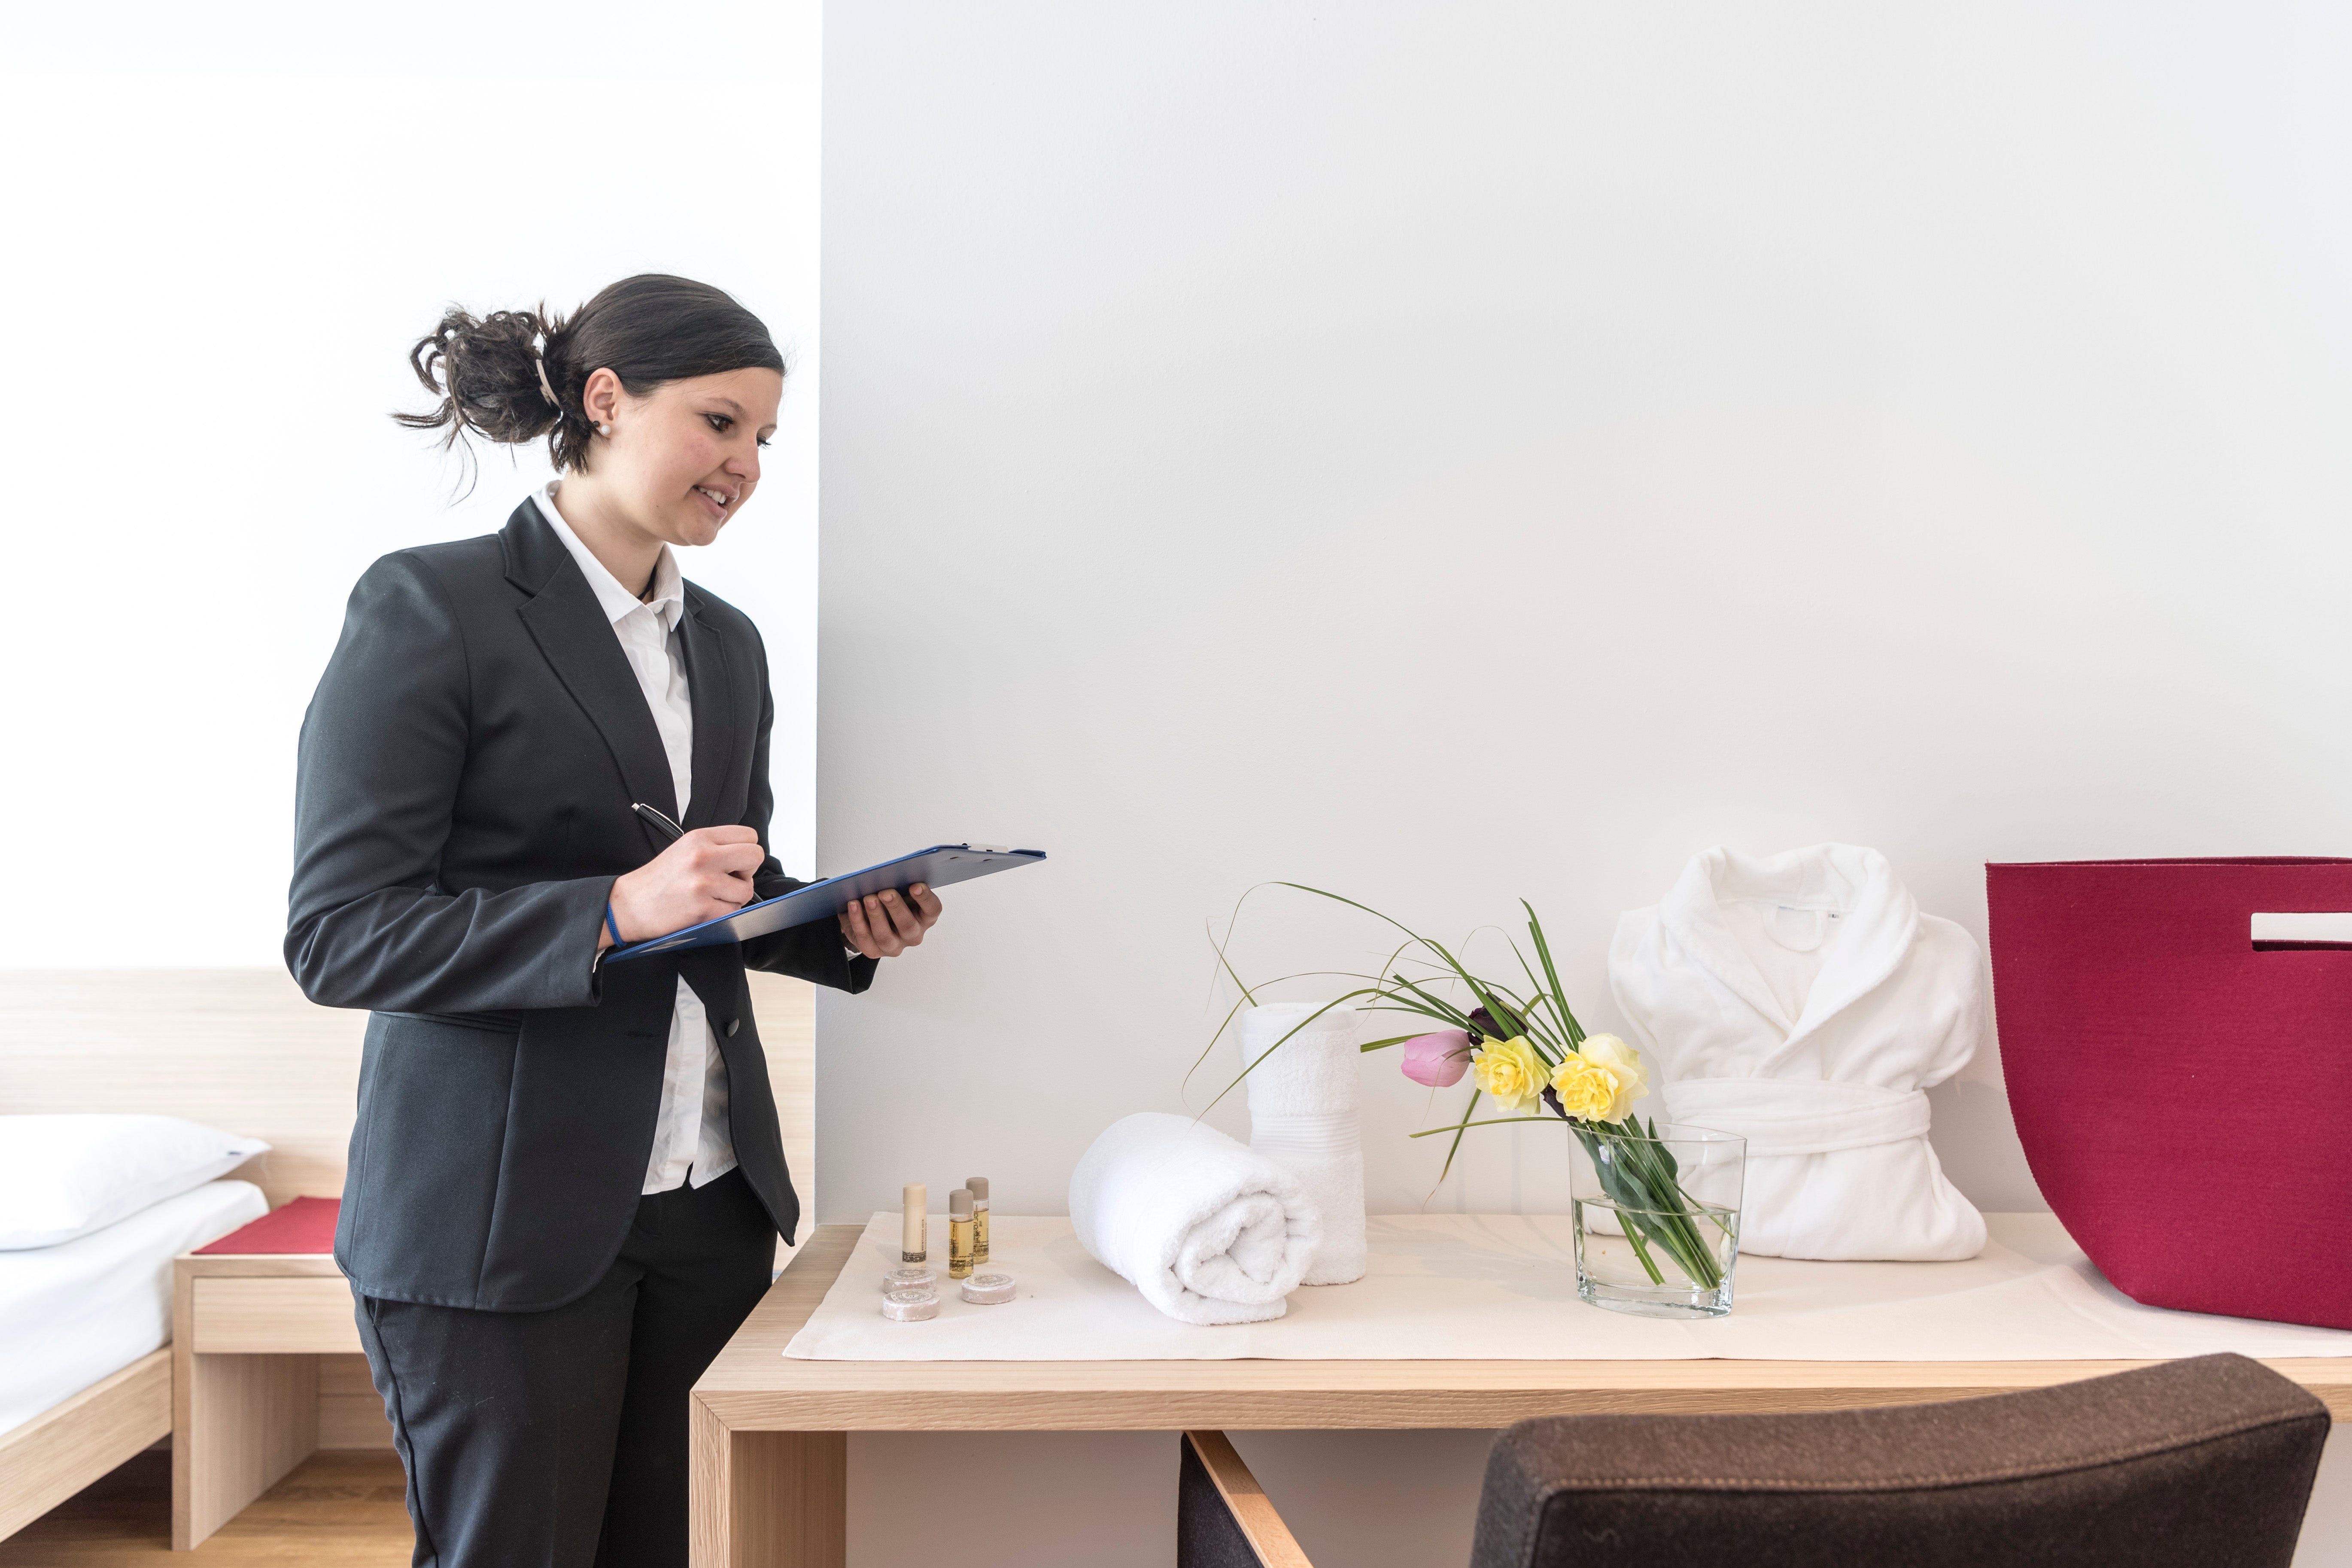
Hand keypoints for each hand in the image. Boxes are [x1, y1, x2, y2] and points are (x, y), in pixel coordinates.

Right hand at [605, 826, 764, 945]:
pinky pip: (733, 911)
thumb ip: (715, 846)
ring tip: (711, 896)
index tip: (733, 862)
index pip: (749, 835)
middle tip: (729, 879)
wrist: (629, 905)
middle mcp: (703, 856)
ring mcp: (703, 883)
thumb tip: (747, 855)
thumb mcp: (684, 848)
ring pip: (747, 889)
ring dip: (734, 897)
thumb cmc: (659, 880)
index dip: (745, 851)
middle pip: (755, 856)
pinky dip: (724, 914)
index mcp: (700, 838)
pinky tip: (705, 909)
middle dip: (747, 871)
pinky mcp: (703, 909)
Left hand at [840, 884, 942, 959]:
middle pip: (908, 926)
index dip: (925, 898)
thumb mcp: (899, 891)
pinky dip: (858, 921)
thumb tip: (891, 874)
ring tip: (869, 899)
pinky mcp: (874, 951)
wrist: (869, 917)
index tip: (915, 886)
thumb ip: (901, 884)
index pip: (932, 909)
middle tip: (886, 893)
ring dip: (876, 916)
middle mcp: (912, 934)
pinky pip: (865, 939)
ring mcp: (894, 946)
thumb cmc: (889, 902)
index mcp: (924, 917)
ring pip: (885, 937)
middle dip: (896, 907)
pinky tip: (853, 905)